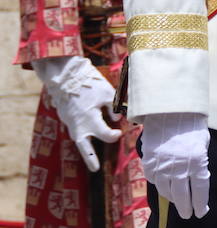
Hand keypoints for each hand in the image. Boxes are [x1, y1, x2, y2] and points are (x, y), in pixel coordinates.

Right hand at [31, 56, 120, 171]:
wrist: (66, 77)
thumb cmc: (90, 85)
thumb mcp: (108, 93)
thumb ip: (114, 107)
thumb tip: (118, 118)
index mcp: (90, 120)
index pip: (105, 135)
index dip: (114, 136)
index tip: (119, 132)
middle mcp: (78, 125)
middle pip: (84, 147)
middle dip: (90, 159)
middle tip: (95, 170)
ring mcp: (70, 123)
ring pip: (79, 140)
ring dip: (86, 150)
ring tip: (92, 162)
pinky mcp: (67, 119)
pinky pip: (76, 130)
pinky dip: (83, 135)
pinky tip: (88, 137)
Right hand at [140, 111, 210, 218]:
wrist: (170, 109)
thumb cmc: (191, 124)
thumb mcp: (202, 143)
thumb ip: (199, 162)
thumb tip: (196, 180)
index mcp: (197, 160)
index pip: (200, 189)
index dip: (200, 203)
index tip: (201, 212)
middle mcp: (180, 166)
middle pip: (183, 194)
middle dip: (186, 207)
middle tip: (188, 214)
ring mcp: (162, 165)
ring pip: (166, 190)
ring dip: (172, 198)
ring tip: (177, 202)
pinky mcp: (149, 162)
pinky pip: (153, 179)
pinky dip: (159, 184)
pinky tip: (164, 186)